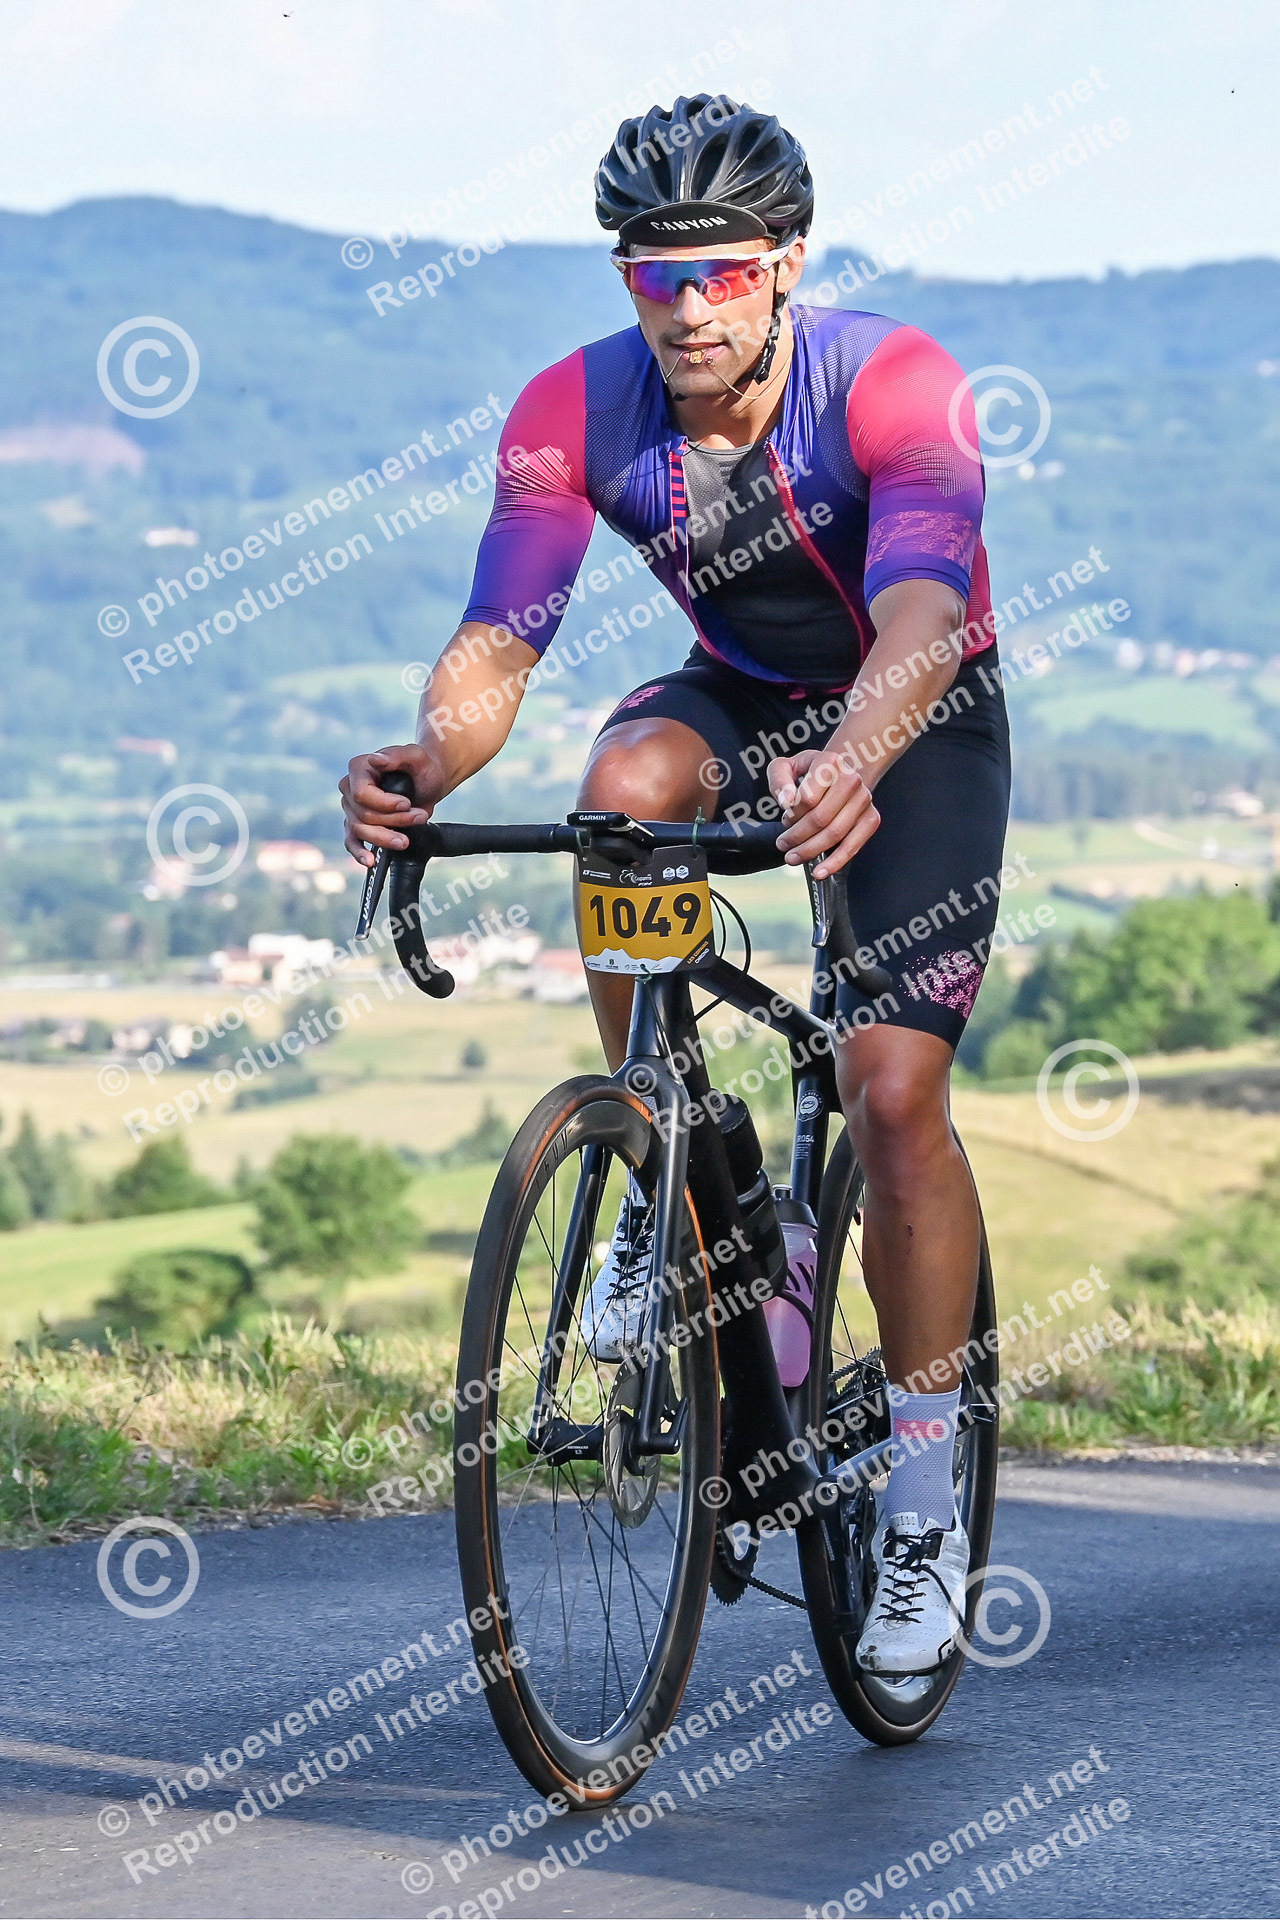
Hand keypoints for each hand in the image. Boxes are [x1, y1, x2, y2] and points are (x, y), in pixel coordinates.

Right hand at [339, 744, 439, 867]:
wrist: (428, 781)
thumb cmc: (422, 767)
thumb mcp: (416, 756)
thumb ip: (395, 756)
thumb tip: (375, 760)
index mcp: (359, 768)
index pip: (362, 794)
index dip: (385, 804)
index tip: (407, 804)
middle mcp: (349, 787)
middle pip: (364, 815)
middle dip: (394, 821)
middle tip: (420, 817)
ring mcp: (351, 808)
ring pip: (361, 831)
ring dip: (386, 838)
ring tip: (406, 840)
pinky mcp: (357, 824)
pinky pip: (351, 841)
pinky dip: (359, 853)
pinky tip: (370, 861)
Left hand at [769, 748, 879, 877]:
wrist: (840, 772)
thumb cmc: (810, 772)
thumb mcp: (786, 767)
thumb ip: (779, 781)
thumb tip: (786, 801)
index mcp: (829, 762)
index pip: (807, 798)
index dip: (792, 814)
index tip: (785, 818)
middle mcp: (851, 779)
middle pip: (820, 818)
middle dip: (797, 836)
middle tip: (783, 844)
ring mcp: (863, 799)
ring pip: (834, 834)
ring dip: (811, 850)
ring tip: (793, 856)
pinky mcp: (871, 818)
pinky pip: (854, 845)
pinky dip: (836, 862)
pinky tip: (821, 871)